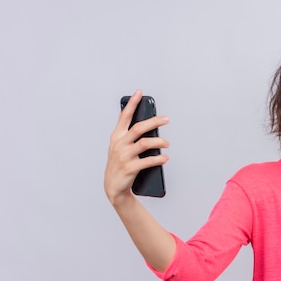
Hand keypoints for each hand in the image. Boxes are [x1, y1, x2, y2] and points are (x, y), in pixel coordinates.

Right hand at [104, 89, 169, 204]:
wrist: (113, 187)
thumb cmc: (119, 164)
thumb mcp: (117, 145)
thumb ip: (123, 130)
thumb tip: (127, 113)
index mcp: (117, 137)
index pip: (124, 117)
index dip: (132, 104)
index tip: (140, 92)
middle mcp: (119, 144)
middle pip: (138, 128)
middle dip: (153, 122)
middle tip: (166, 119)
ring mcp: (124, 157)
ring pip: (144, 143)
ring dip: (159, 142)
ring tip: (167, 144)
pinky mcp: (129, 169)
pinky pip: (147, 161)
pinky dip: (158, 159)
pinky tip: (165, 158)